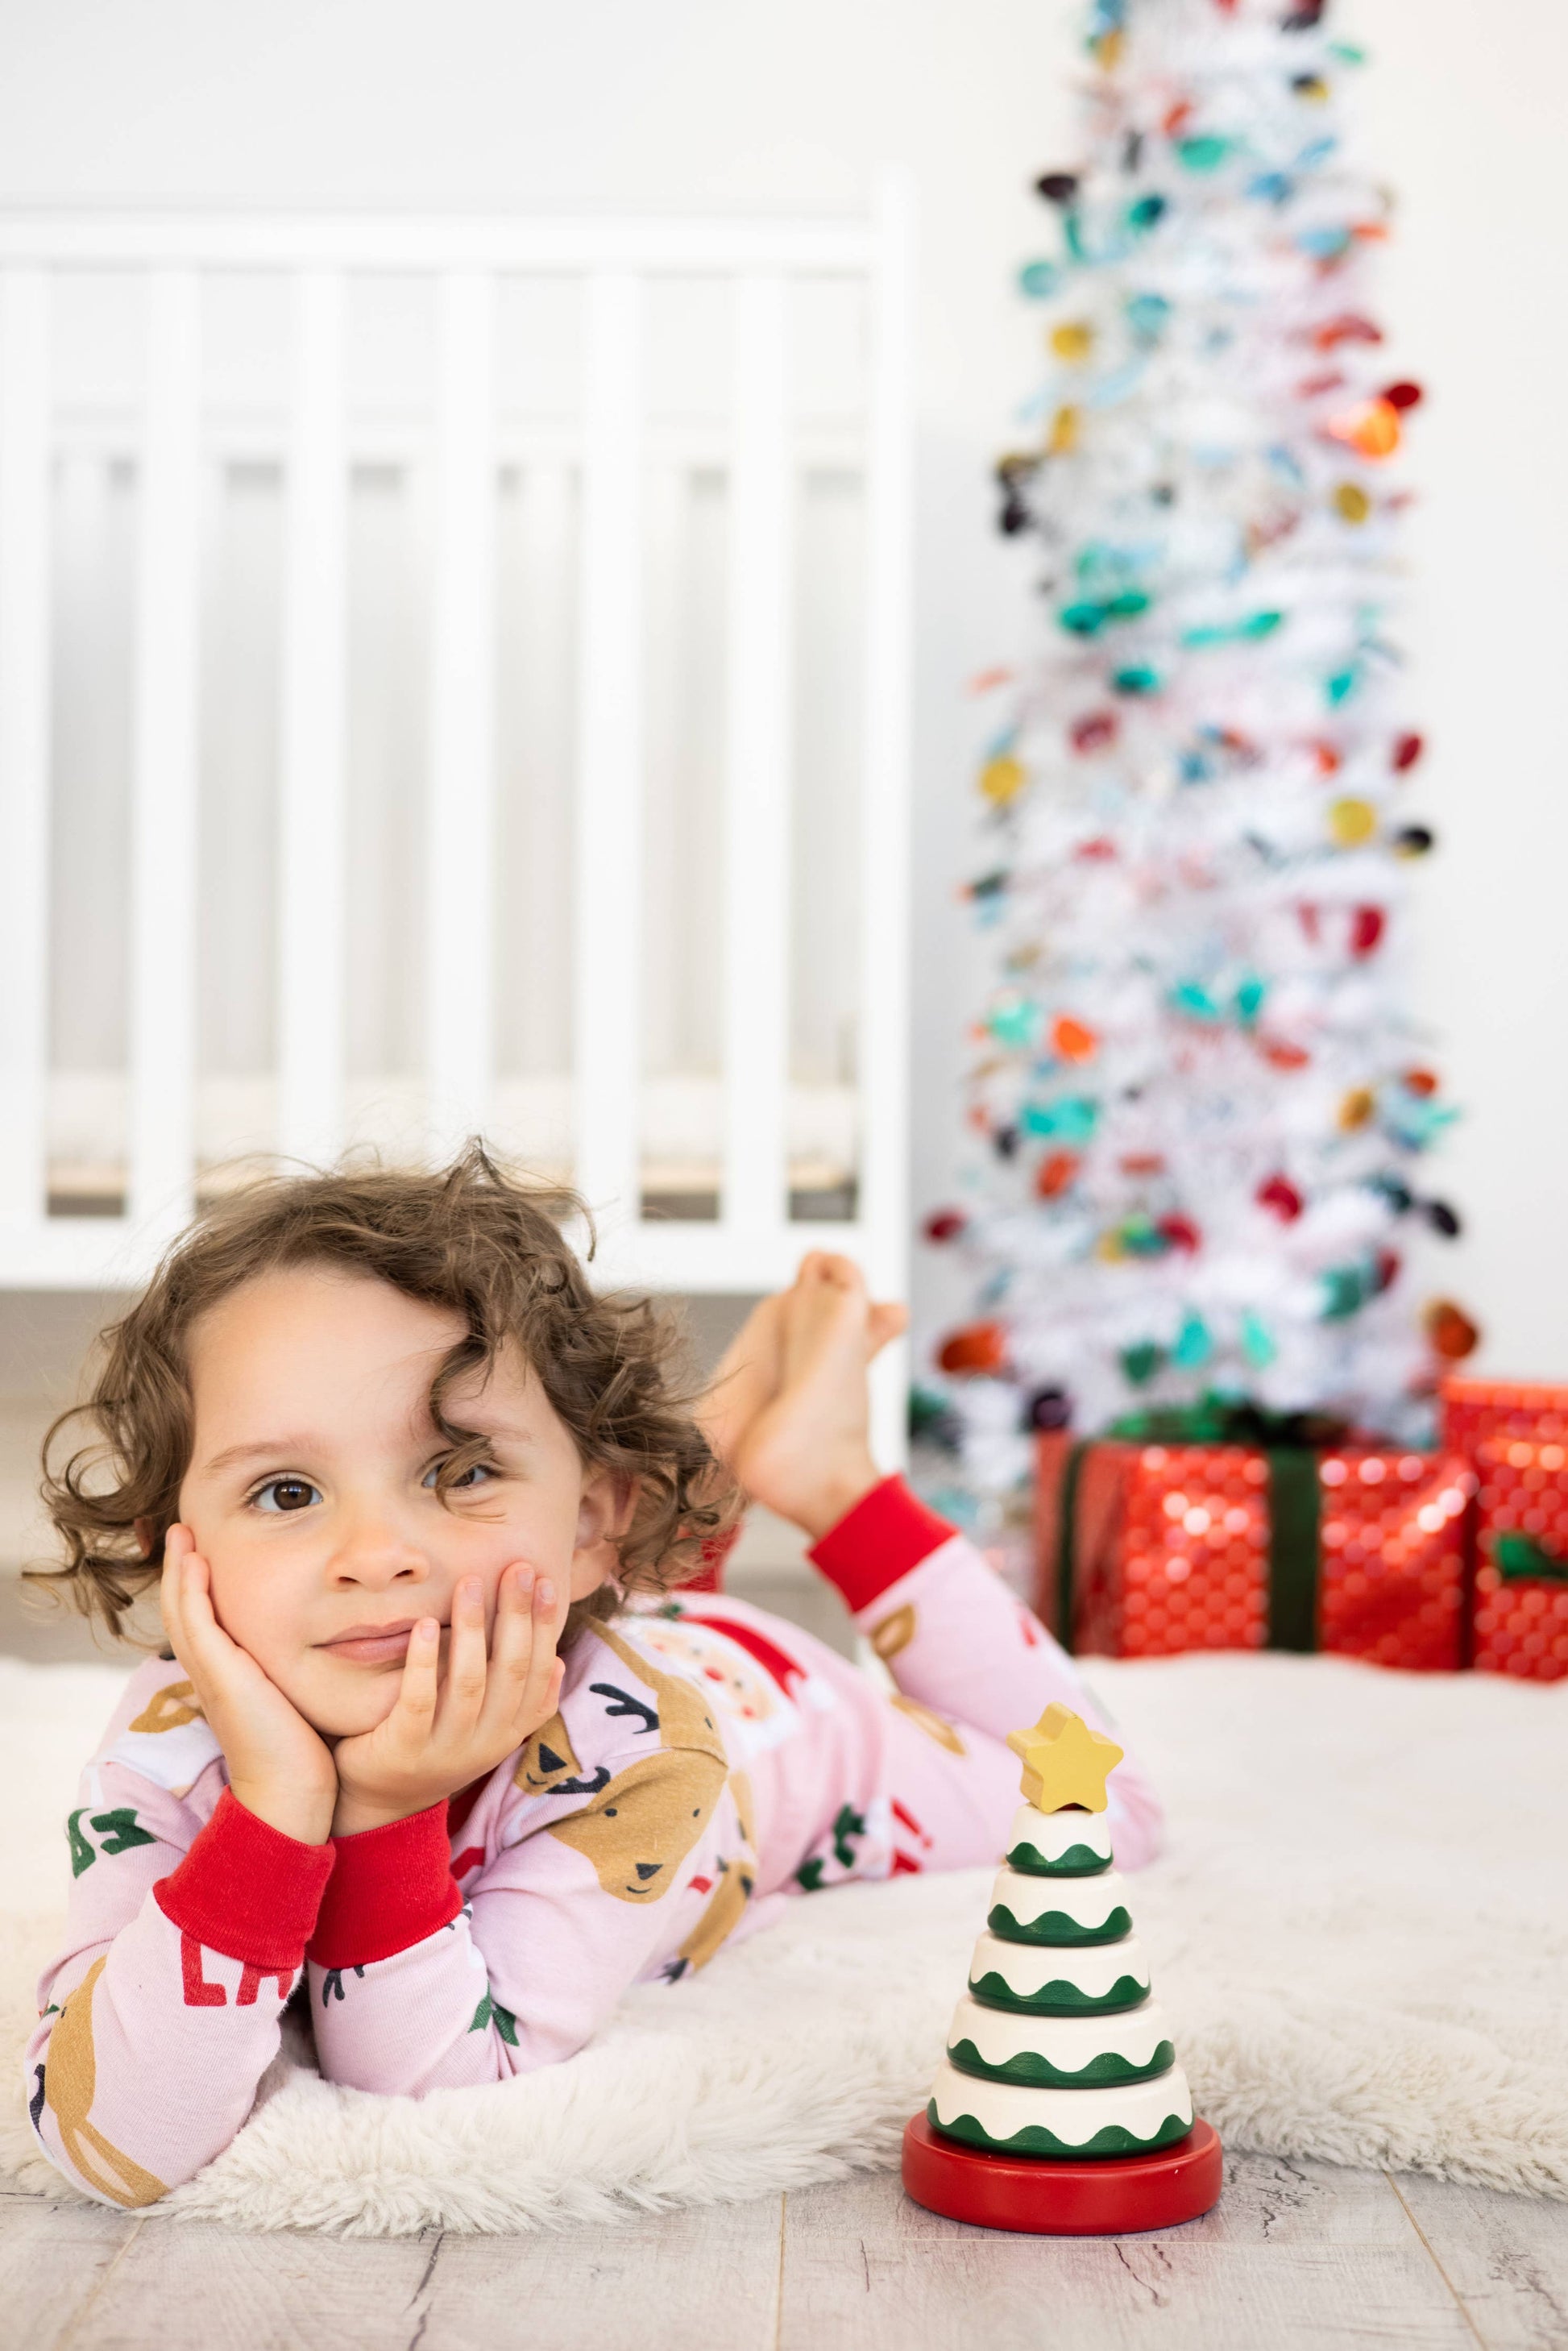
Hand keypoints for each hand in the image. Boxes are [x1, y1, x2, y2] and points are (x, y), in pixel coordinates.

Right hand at [161, 1526, 338, 1844]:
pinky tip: (196, 1562)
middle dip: (180, 1568)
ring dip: (179, 1569)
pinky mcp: (221, 1677)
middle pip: (181, 1609)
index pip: (201, 1620)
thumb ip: (291, 1672)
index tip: (202, 1550)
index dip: (196, 1586)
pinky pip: (198, 1624)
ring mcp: (210, 1674)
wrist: (290, 1793)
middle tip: (182, 1529)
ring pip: (181, 1611)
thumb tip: (316, 1647)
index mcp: (224, 1676)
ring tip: (183, 1533)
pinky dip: (192, 1591)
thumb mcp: (290, 1698)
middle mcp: (209, 1673)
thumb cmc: (299, 1751)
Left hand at [330, 1564, 566, 1837]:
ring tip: (469, 1584)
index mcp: (510, 1731)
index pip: (539, 1672)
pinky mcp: (406, 1750)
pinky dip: (424, 1661)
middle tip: (514, 1567)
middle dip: (516, 1614)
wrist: (381, 1801)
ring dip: (473, 1628)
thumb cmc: (436, 1744)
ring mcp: (448, 1749)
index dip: (544, 1625)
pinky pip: (419, 1700)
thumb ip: (517, 1698)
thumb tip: (558, 1661)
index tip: (543, 1580)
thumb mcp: (485, 1726)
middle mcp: (487, 1742)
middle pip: (512, 1670)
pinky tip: (425, 1625)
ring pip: (470, 1682)